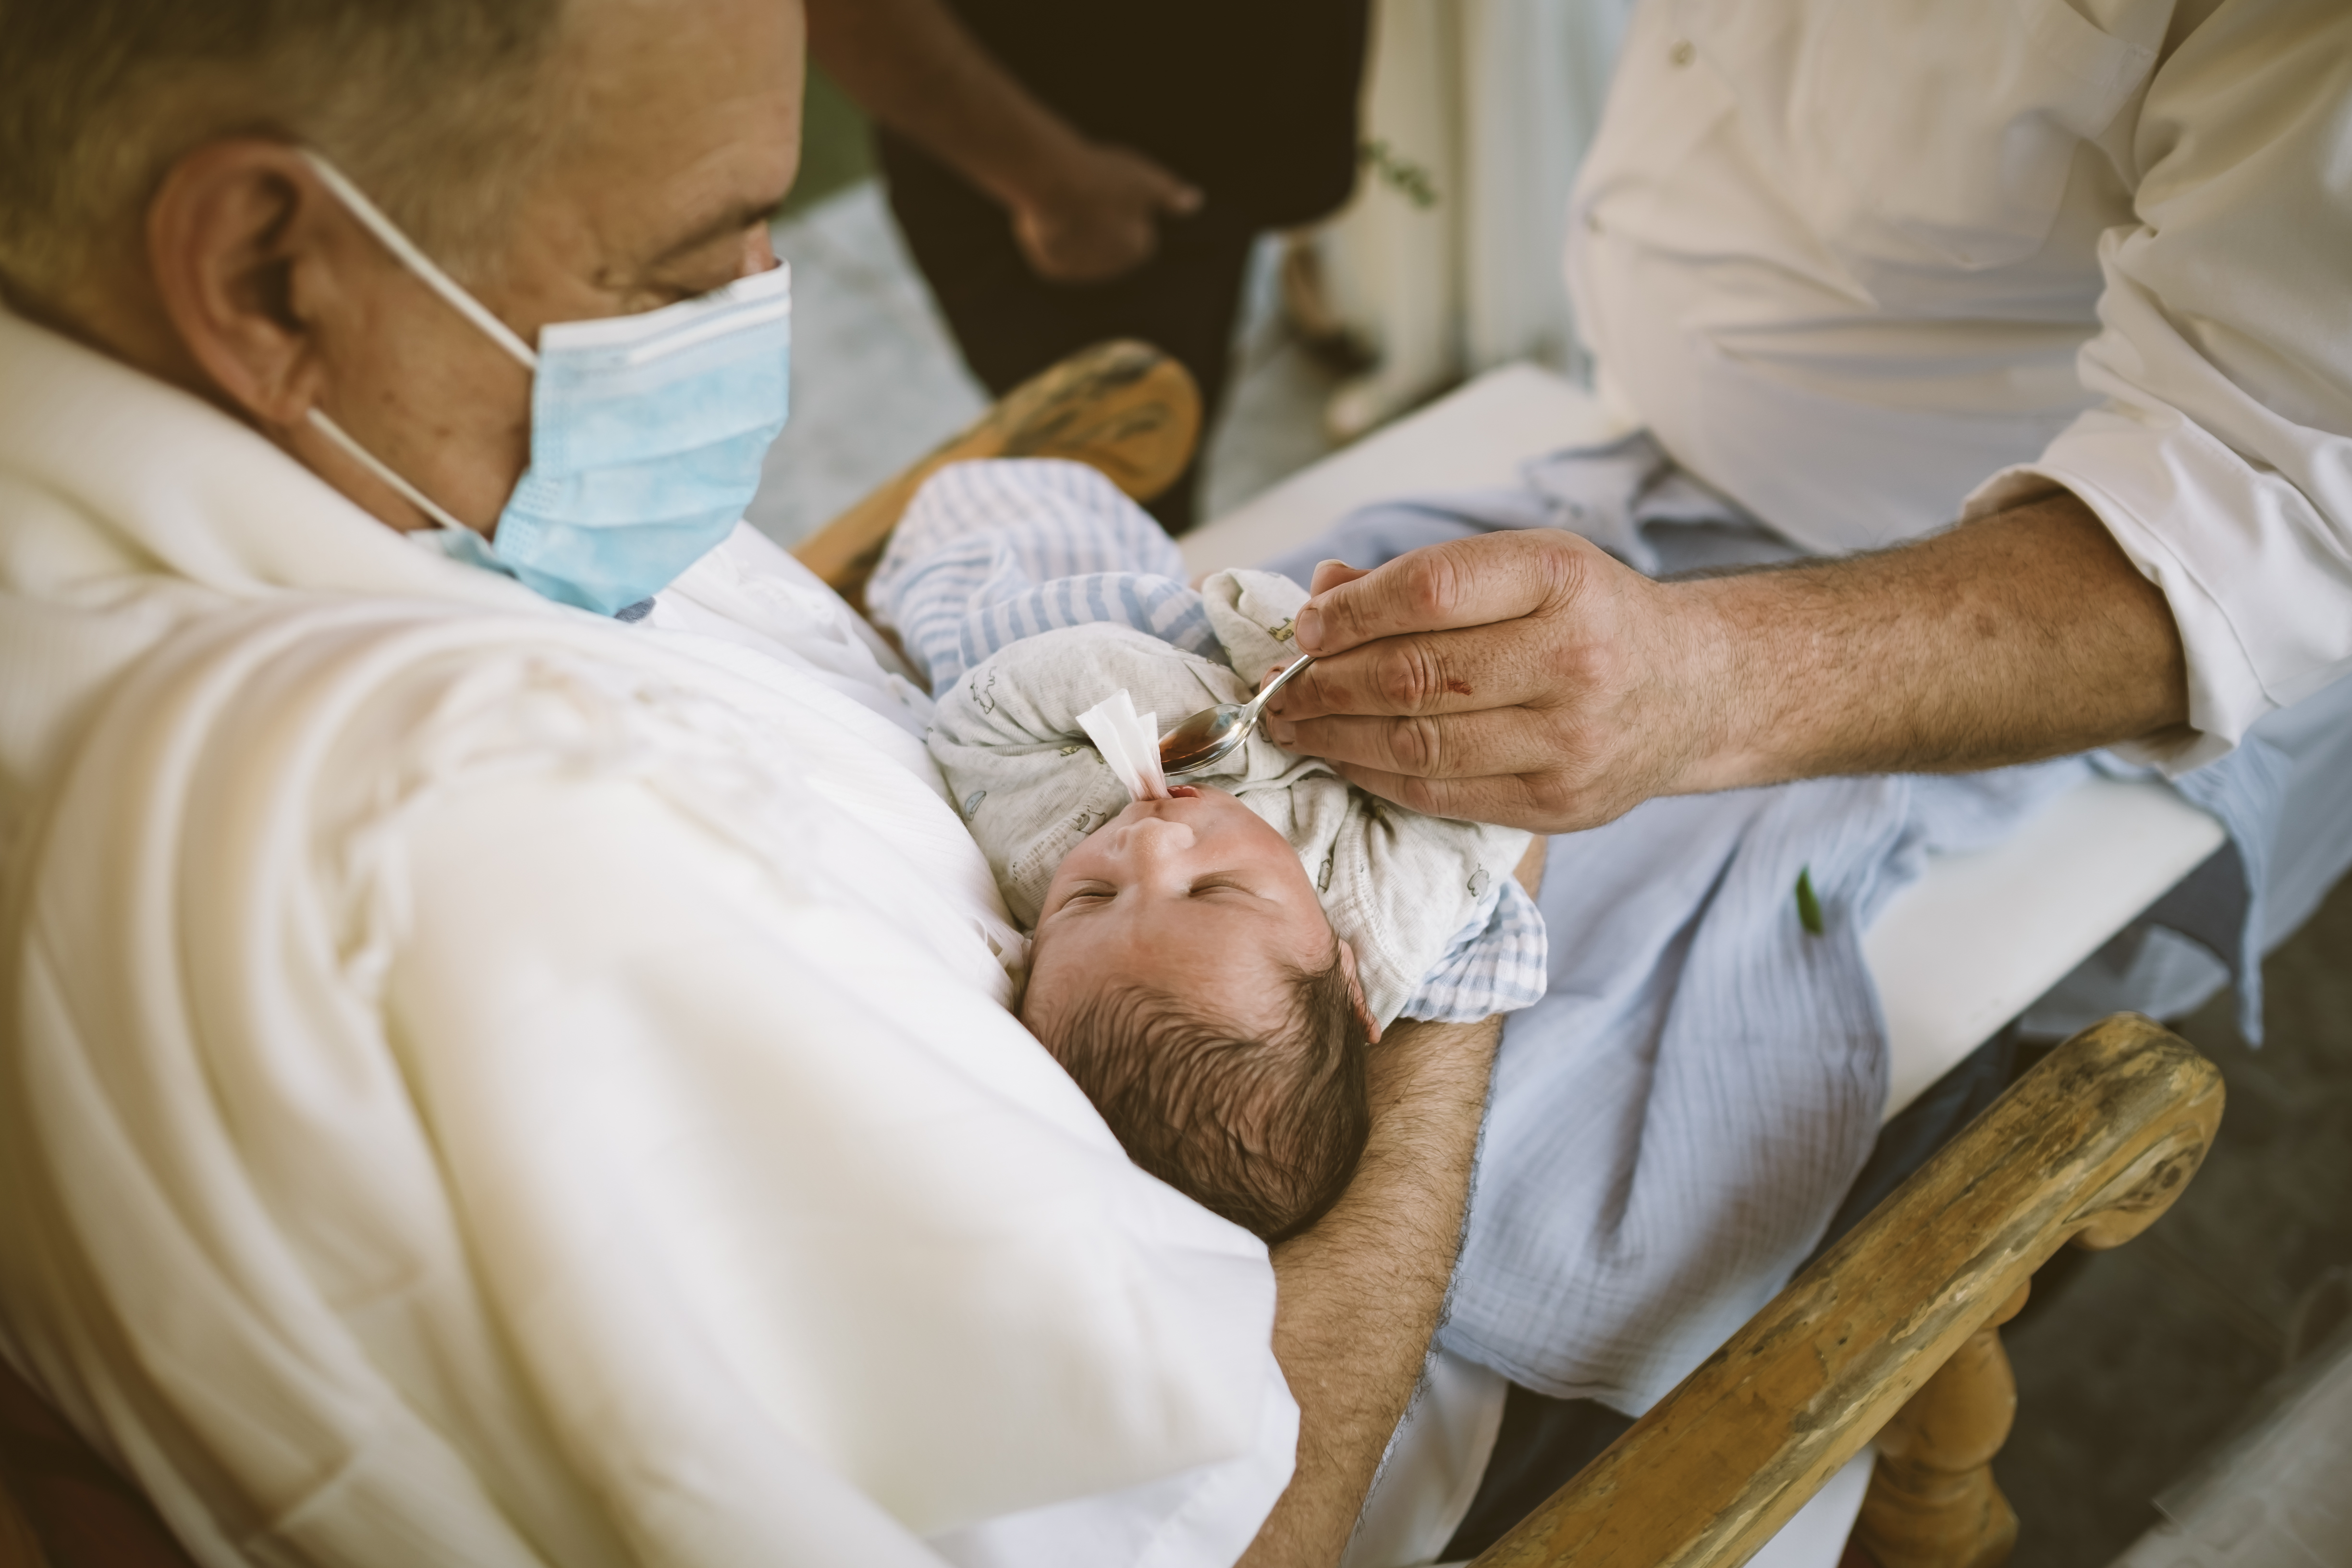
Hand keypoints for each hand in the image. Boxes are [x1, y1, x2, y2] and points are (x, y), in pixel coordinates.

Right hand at [1007, 142, 1202, 283]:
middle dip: (1100, 222)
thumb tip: (1195, 201)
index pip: (1138, 233)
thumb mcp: (1144, 178)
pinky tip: (1048, 212)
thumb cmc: (1102, 176)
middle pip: (1108, 242)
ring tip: (1067, 200)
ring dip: (1075, 228)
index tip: (1110, 189)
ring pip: (1079, 246)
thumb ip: (1170, 194)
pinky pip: (1054, 249)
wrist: (1052, 182)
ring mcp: (1081, 271)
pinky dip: (1051, 233)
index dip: (1125, 208)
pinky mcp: (1052, 269)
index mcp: (1138, 249)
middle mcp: (1112, 269)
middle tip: (1086, 192)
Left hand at [1264, 531, 1730, 833]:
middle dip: (1326, 682)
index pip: (1431, 590)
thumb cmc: (1589, 617)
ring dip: (1336, 736)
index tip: (1306, 626)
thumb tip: (1322, 593)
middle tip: (1278, 685)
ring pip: (1418, 742)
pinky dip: (1376, 775)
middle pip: (1415, 674)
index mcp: (1562, 578)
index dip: (1352, 612)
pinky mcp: (1557, 803)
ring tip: (1292, 723)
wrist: (1693, 689)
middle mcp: (1574, 660)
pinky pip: (1439, 793)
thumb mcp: (1526, 567)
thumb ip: (1423, 578)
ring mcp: (1569, 741)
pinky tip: (1342, 756)